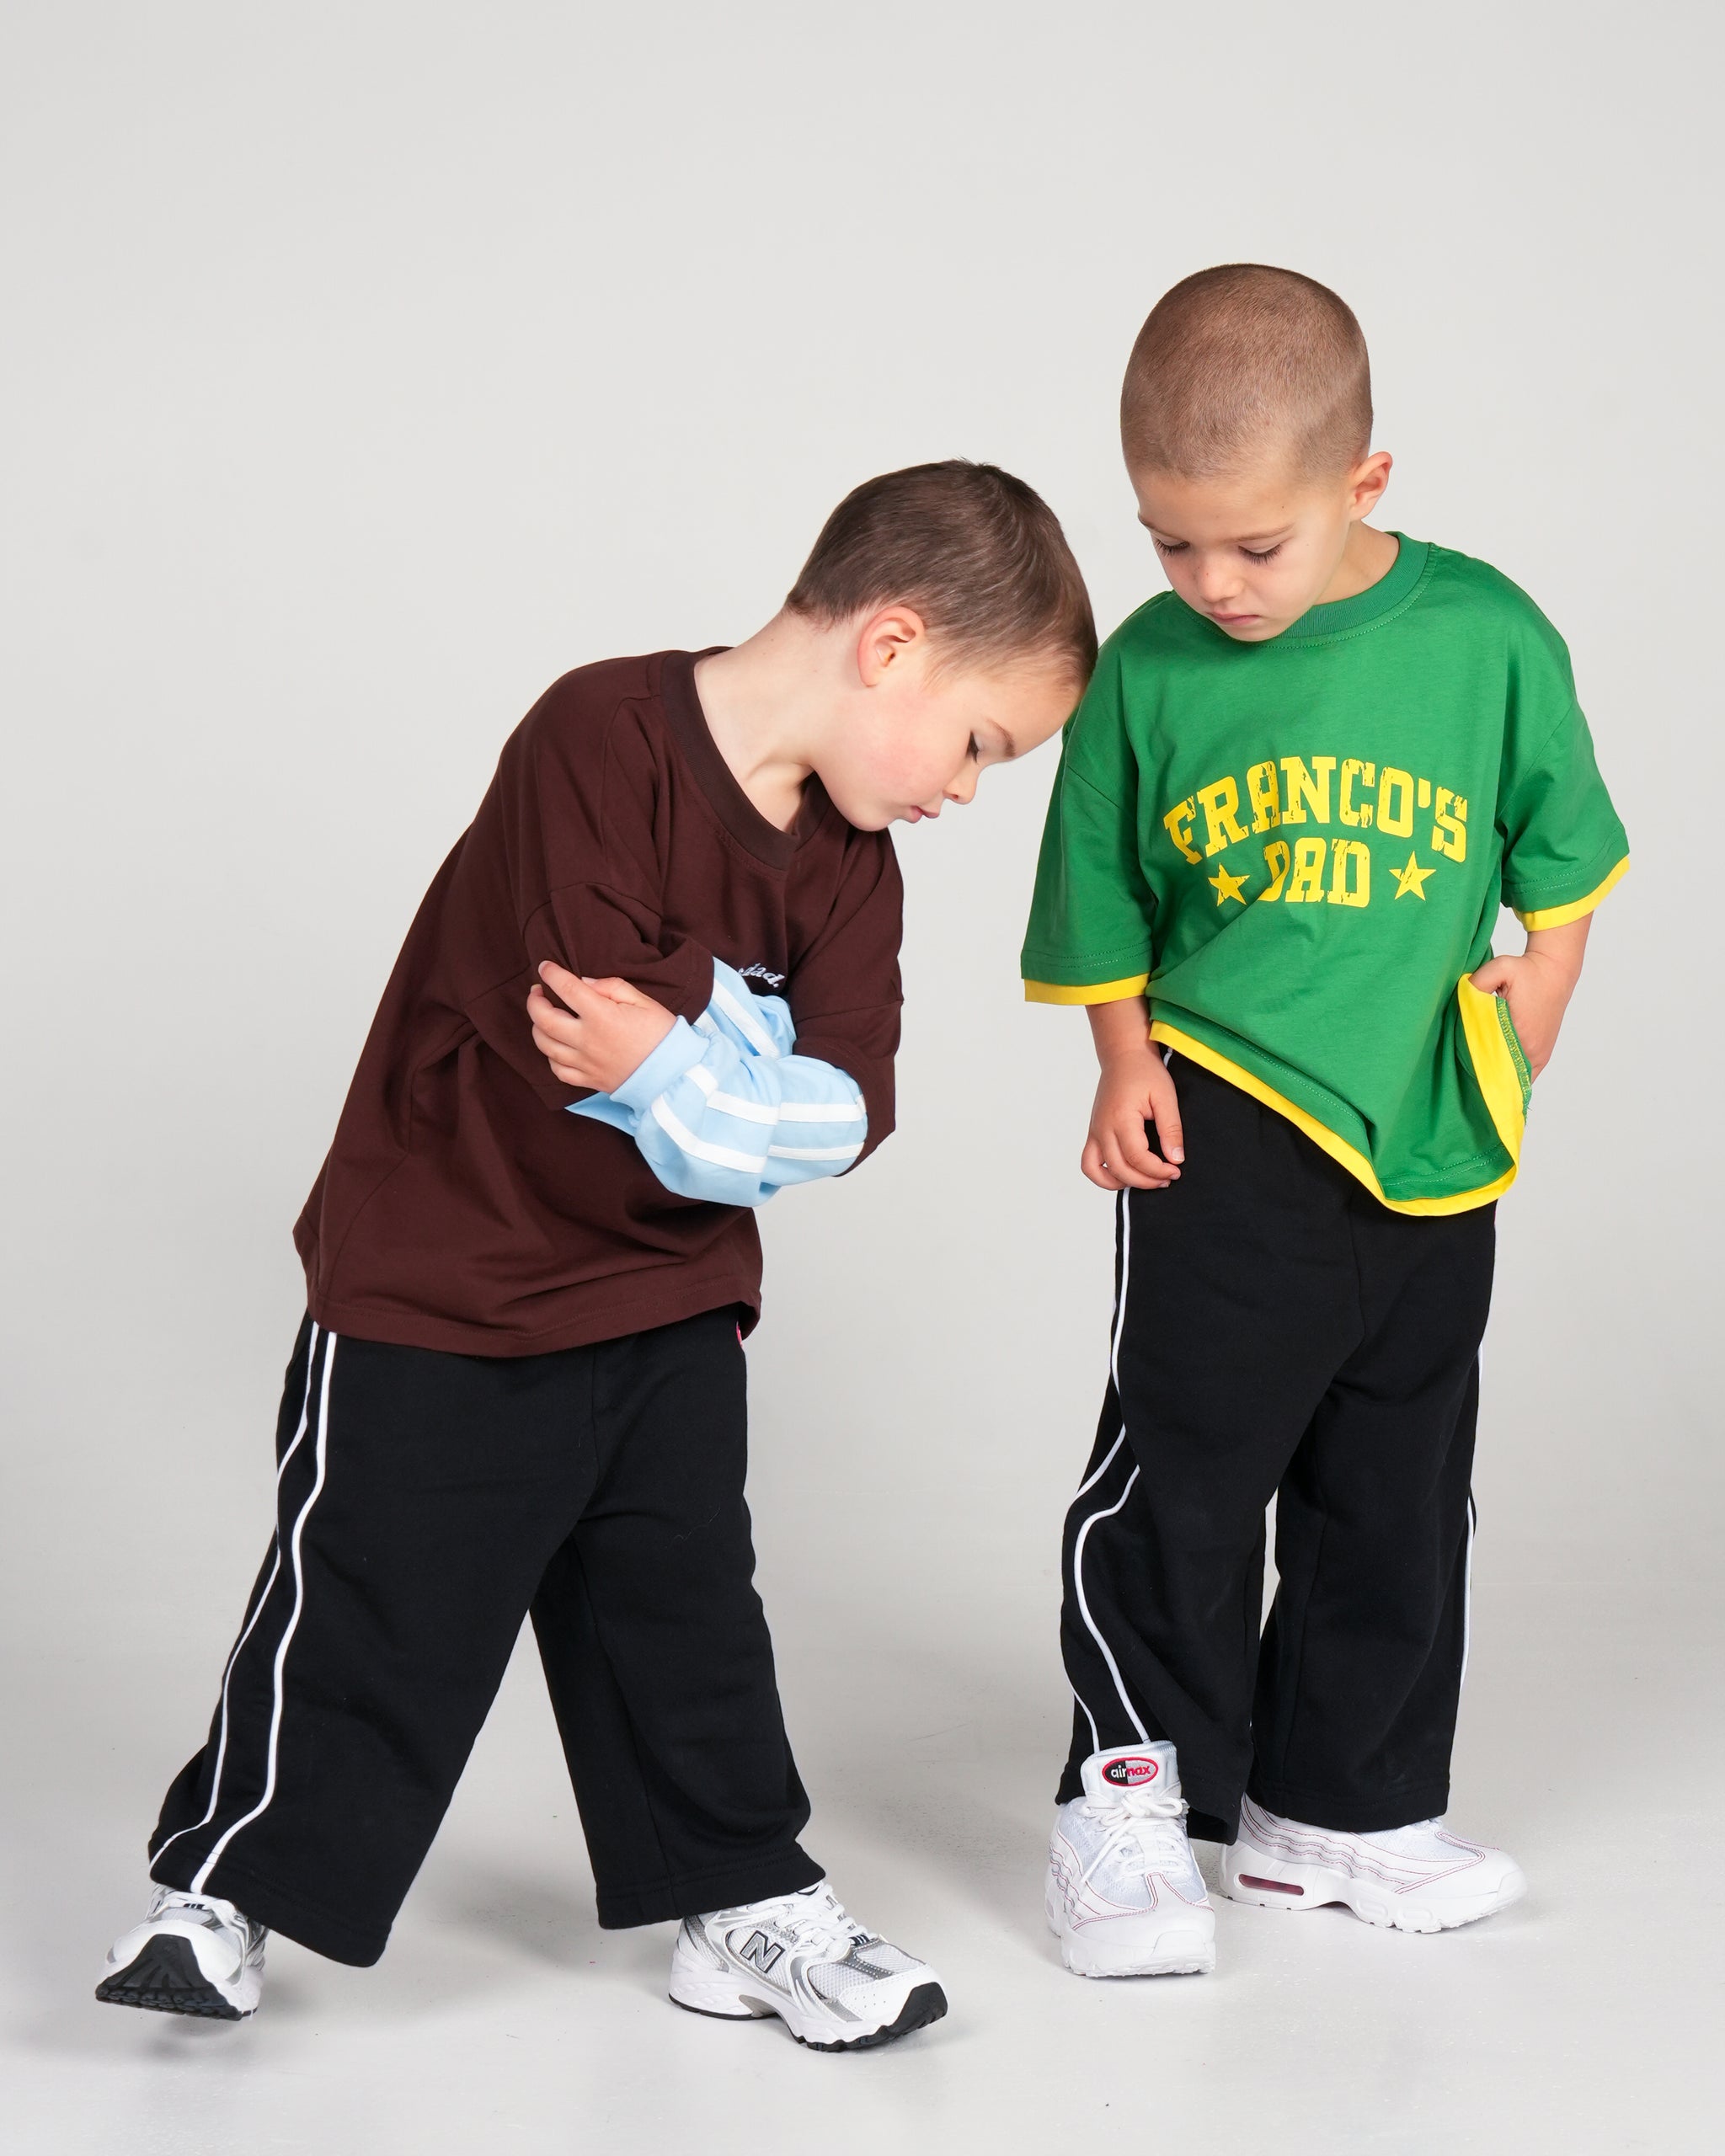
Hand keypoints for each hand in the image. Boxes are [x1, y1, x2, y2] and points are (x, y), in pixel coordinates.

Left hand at [527, 961, 676, 1093]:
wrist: (674, 1075)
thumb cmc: (662, 1035)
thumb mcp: (643, 1001)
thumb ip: (611, 987)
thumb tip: (585, 983)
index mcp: (601, 1016)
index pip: (566, 988)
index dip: (551, 974)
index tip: (545, 967)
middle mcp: (587, 1040)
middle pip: (543, 1019)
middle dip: (534, 1001)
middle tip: (537, 992)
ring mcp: (585, 1062)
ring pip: (545, 1045)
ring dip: (537, 1027)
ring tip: (543, 1017)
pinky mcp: (588, 1080)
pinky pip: (557, 1070)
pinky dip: (550, 1056)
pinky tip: (556, 1046)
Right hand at [1082, 1044, 1183, 1190]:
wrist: (1123, 1056)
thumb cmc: (1145, 1072)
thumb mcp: (1165, 1097)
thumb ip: (1171, 1129)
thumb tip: (1176, 1159)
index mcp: (1121, 1118)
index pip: (1138, 1157)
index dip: (1158, 1170)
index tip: (1176, 1170)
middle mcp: (1102, 1128)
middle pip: (1120, 1169)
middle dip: (1146, 1180)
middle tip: (1168, 1178)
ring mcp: (1094, 1131)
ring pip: (1098, 1172)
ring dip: (1122, 1183)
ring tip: (1146, 1180)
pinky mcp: (1093, 1133)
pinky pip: (1089, 1164)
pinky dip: (1104, 1176)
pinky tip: (1125, 1175)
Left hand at [1469, 916, 1589, 1078]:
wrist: (1555, 971)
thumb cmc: (1528, 971)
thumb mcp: (1500, 968)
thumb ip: (1475, 985)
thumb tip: (1460, 1002)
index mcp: (1519, 1032)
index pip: (1490, 1061)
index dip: (1474, 1064)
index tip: (1462, 1060)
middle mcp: (1532, 1050)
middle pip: (1501, 1075)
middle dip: (1483, 1074)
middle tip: (1466, 1068)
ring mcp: (1539, 1056)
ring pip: (1514, 1080)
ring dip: (1498, 1077)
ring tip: (1480, 1071)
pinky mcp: (1542, 1055)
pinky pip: (1525, 1077)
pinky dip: (1511, 1077)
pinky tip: (1496, 1073)